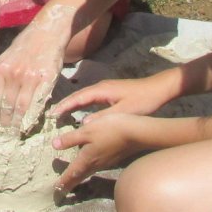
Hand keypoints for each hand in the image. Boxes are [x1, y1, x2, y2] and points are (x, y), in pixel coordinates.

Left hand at [0, 4, 74, 135]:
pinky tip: (29, 124)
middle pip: (6, 106)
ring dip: (16, 124)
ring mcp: (31, 78)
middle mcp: (13, 75)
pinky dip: (32, 116)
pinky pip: (38, 103)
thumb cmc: (26, 44)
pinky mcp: (47, 80)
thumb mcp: (6, 57)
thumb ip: (1, 77)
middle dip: (3, 124)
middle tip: (2, 136)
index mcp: (1, 70)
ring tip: (14, 134)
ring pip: (20, 108)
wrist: (47, 31)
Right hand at [49, 75, 171, 122]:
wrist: (159, 89)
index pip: (78, 98)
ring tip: (61, 115)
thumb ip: (104, 117)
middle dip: (64, 104)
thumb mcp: (124, 112)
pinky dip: (81, 104)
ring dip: (72, 104)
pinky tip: (80, 112)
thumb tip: (84, 124)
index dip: (64, 106)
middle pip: (78, 95)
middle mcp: (101, 87)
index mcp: (102, 90)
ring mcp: (106, 88)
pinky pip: (91, 98)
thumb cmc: (143, 100)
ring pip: (84, 96)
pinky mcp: (111, 92)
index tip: (52, 115)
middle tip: (51, 116)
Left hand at [52, 112, 142, 195]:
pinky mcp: (113, 158)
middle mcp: (95, 164)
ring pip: (88, 173)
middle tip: (61, 190)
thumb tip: (54, 145)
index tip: (55, 191)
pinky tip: (89, 165)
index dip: (62, 183)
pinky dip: (88, 170)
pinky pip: (96, 168)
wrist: (137, 133)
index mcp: (86, 159)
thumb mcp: (86, 131)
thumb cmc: (110, 129)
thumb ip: (70, 139)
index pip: (71, 174)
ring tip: (72, 179)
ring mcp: (106, 162)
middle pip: (80, 177)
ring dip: (79, 177)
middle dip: (70, 184)